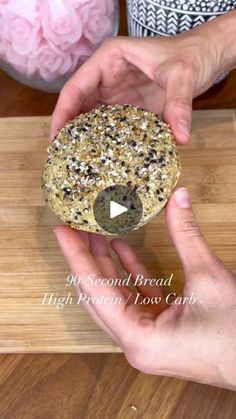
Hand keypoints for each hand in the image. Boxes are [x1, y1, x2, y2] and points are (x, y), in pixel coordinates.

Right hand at [51, 10, 235, 143]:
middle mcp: (108, 77)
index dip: (62, 112)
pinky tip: (103, 158)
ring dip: (84, 137)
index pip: (75, 86)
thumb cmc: (190, 55)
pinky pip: (111, 125)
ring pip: (91, 117)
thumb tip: (180, 138)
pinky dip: (105, 140)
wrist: (204, 56)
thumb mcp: (182, 76)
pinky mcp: (128, 108)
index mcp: (109, 60)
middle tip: (62, 156)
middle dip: (68, 129)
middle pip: (78, 105)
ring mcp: (117, 94)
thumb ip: (179, 105)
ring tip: (77, 162)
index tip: (55, 136)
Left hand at [54, 188, 235, 389]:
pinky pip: (136, 299)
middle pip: (99, 295)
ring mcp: (147, 339)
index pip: (94, 290)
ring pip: (117, 296)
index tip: (62, 231)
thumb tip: (178, 198)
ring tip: (96, 234)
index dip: (76, 257)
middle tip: (75, 229)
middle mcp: (136, 343)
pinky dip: (129, 275)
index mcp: (139, 339)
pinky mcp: (160, 331)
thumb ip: (187, 235)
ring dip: (107, 265)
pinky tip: (122, 251)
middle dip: (87, 259)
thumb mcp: (208, 278)